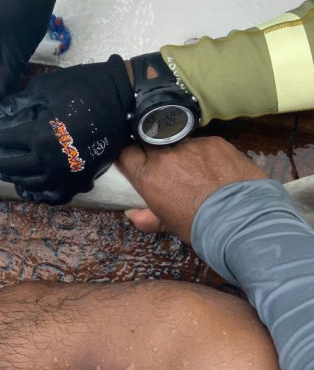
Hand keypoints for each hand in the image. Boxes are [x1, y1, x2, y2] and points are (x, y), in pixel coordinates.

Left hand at [0, 55, 134, 203]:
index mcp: (39, 135)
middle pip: (5, 164)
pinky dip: (33, 190)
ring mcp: (64, 176)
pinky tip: (23, 183)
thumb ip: (12, 106)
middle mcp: (48, 161)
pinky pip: (49, 195)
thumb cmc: (83, 89)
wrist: (123, 101)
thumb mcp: (43, 90)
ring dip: (4, 173)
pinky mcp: (77, 182)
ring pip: (23, 181)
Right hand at [117, 137, 267, 243]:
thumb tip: (132, 214)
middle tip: (166, 166)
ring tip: (197, 169)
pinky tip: (216, 167)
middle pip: (150, 144)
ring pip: (178, 142)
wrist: (243, 219)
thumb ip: (148, 218)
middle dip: (154, 152)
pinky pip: (203, 144)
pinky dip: (205, 153)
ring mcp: (190, 146)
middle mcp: (165, 156)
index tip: (136, 162)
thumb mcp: (170, 225)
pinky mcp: (214, 141)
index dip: (130, 157)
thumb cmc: (201, 227)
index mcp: (148, 177)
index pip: (127, 153)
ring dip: (182, 153)